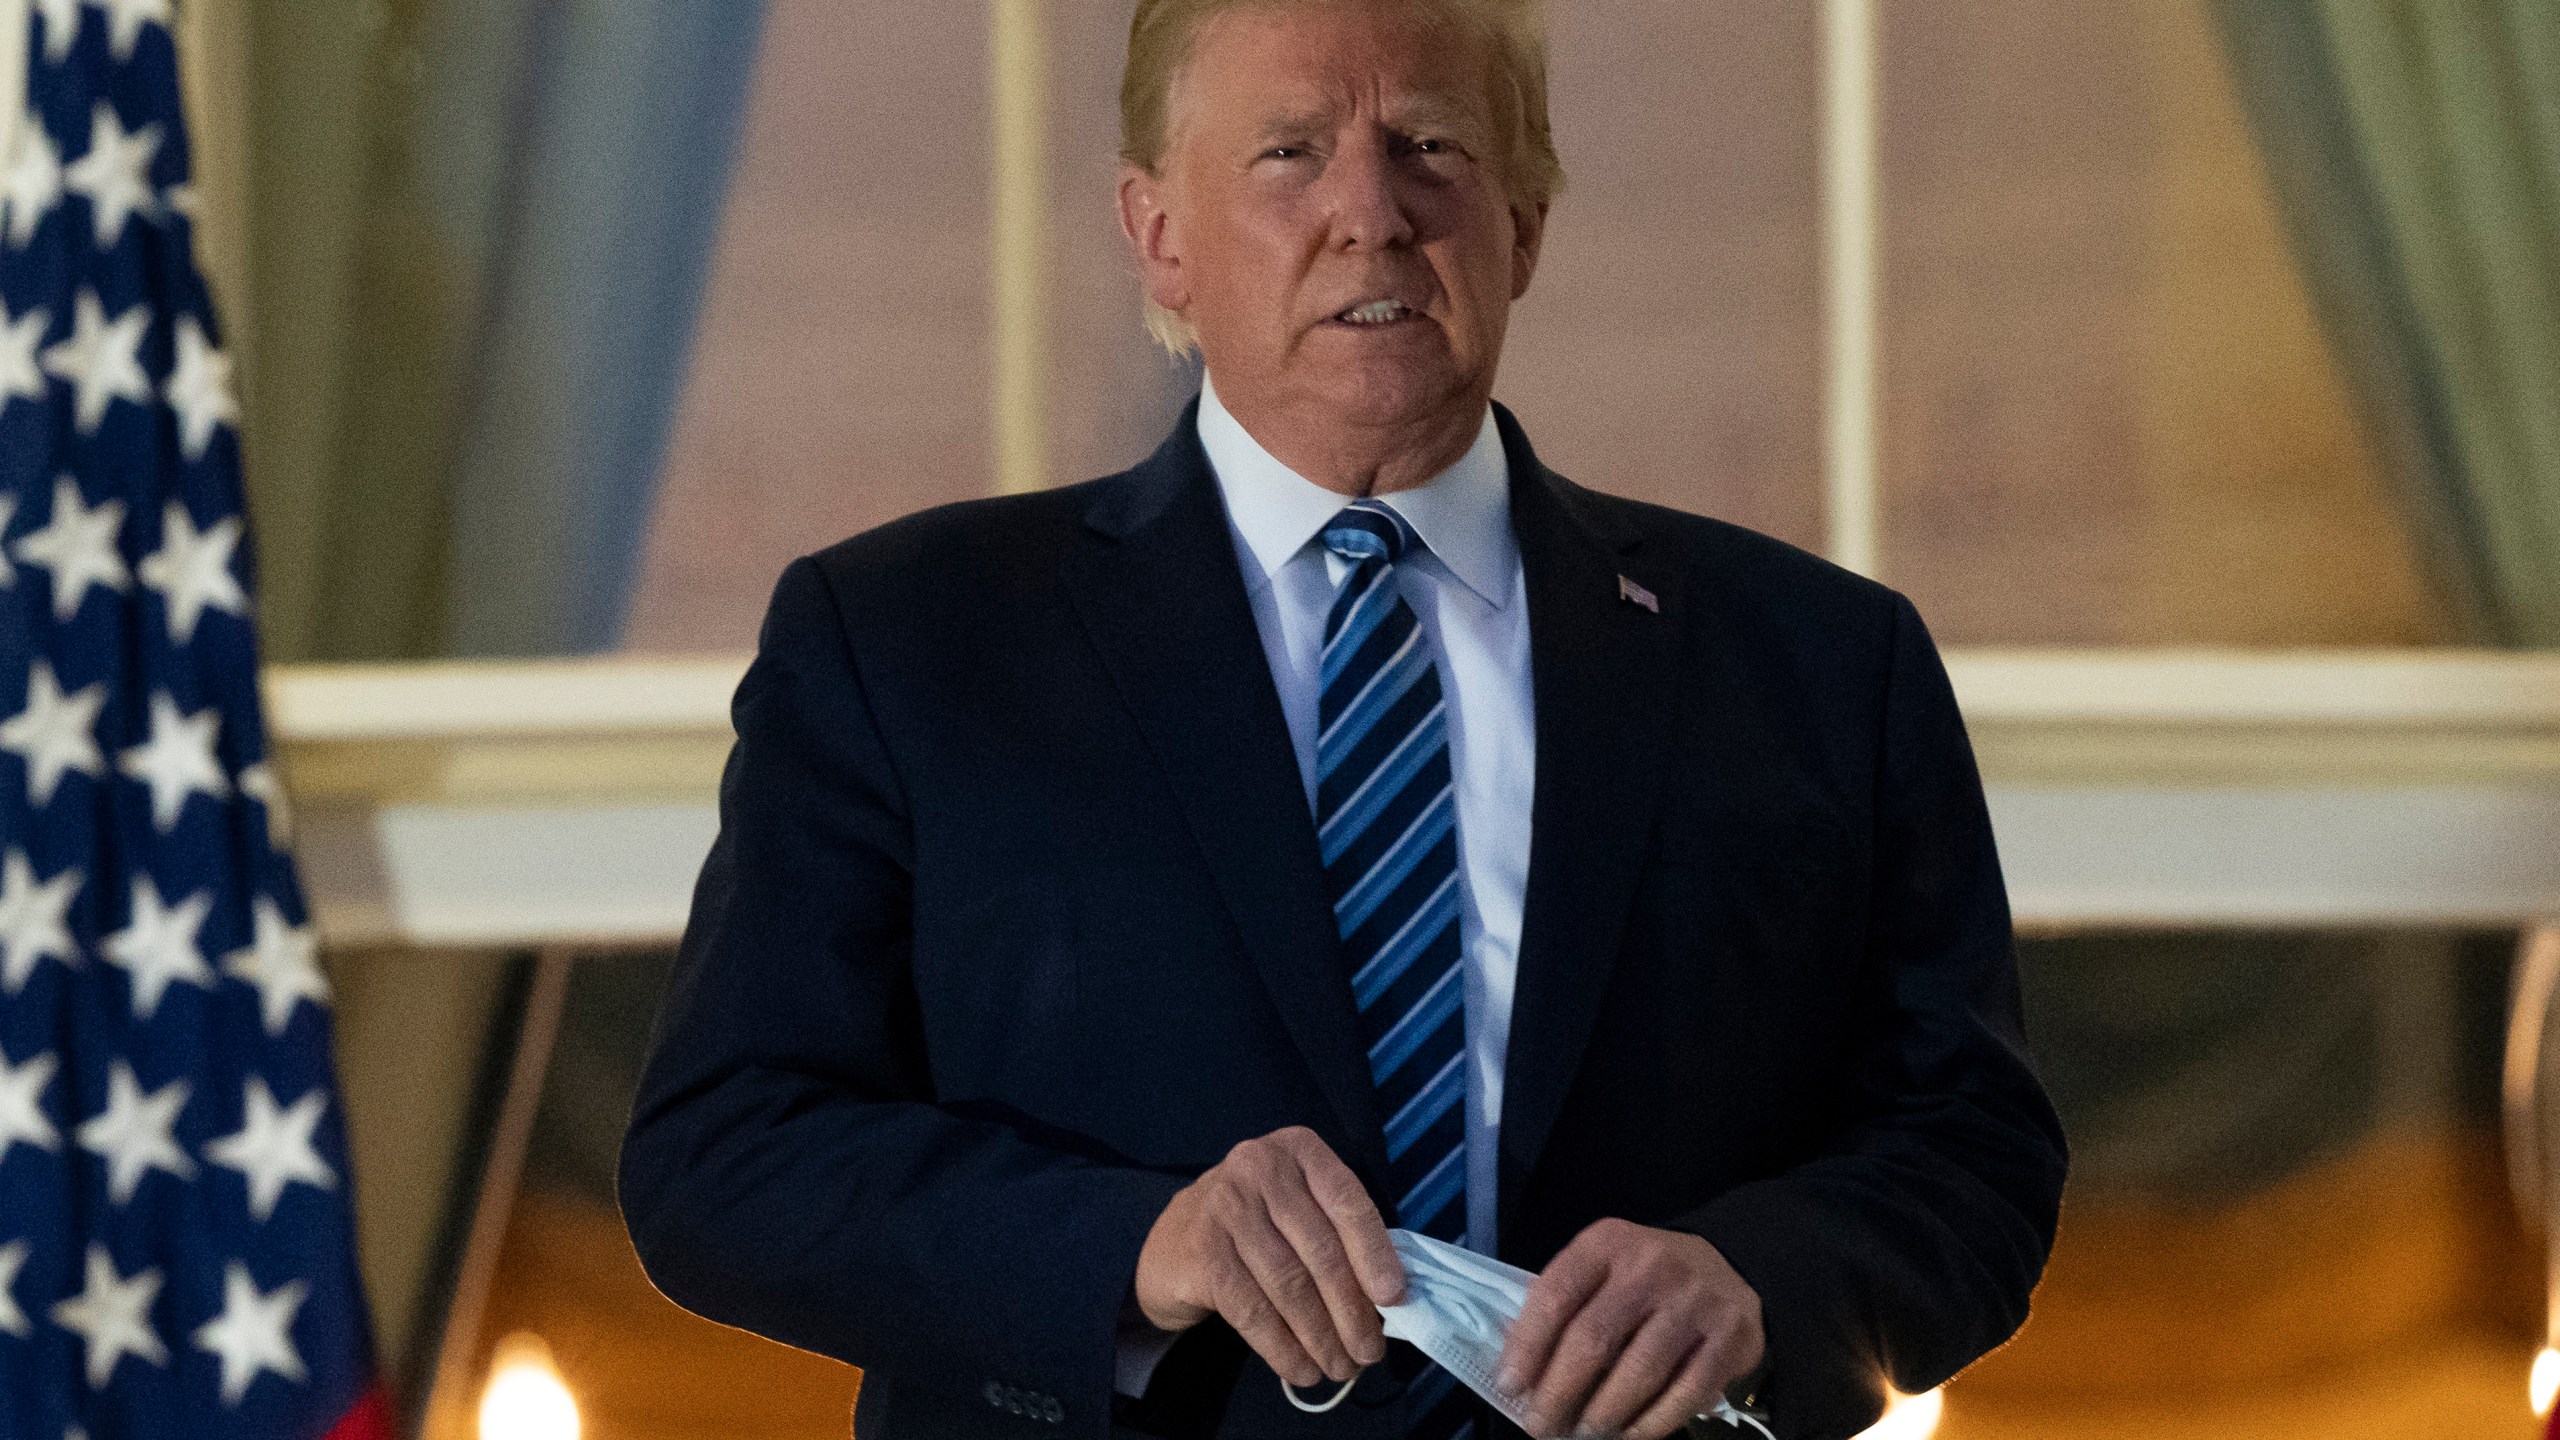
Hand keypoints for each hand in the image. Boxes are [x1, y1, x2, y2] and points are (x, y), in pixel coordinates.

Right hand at [1132, 1126, 1406, 1388]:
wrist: (1174, 1240)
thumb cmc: (1259, 1225)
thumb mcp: (1301, 1208)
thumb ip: (1343, 1237)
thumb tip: (1390, 1300)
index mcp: (1298, 1150)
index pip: (1347, 1201)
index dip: (1375, 1252)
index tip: (1394, 1298)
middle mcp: (1259, 1167)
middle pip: (1320, 1248)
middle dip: (1351, 1309)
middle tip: (1369, 1352)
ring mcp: (1224, 1208)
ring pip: (1289, 1284)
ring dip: (1321, 1336)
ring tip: (1341, 1367)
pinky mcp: (1201, 1253)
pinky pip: (1252, 1310)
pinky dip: (1283, 1348)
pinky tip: (1302, 1369)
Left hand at [1495, 1219, 1764, 1439]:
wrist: (1729, 1265)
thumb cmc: (1644, 1278)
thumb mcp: (1601, 1269)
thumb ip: (1563, 1306)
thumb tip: (1516, 1367)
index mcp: (1607, 1243)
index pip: (1556, 1296)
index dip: (1527, 1346)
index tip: (1508, 1387)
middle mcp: (1652, 1266)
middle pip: (1593, 1340)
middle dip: (1558, 1393)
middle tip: (1539, 1426)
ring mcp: (1695, 1300)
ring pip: (1639, 1371)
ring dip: (1603, 1414)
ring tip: (1584, 1434)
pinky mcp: (1730, 1336)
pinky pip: (1686, 1391)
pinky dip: (1653, 1422)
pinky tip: (1630, 1435)